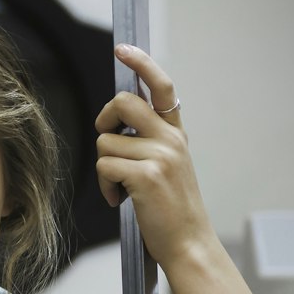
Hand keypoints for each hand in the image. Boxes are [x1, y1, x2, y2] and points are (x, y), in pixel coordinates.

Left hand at [94, 44, 213, 272]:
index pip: (162, 86)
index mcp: (177, 133)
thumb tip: (118, 118)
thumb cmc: (172, 209)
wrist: (189, 244)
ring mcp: (160, 156)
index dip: (142, 63)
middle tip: (109, 140)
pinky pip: (104, 166)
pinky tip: (120, 199)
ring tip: (122, 188)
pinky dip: (105, 187)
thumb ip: (151, 140)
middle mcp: (171, 139)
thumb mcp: (170, 165)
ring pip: (106, 140)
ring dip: (105, 168)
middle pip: (122, 102)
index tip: (123, 49)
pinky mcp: (146, 176)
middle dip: (104, 119)